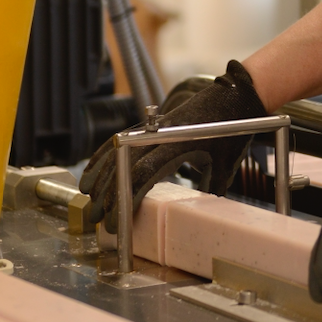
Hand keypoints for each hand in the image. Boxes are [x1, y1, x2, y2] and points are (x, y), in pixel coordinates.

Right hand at [80, 60, 267, 232]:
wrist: (234, 98)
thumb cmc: (233, 133)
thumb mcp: (227, 166)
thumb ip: (211, 193)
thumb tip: (203, 221)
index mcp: (179, 145)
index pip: (143, 173)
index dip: (125, 199)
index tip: (115, 223)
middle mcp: (161, 134)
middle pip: (124, 164)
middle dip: (106, 193)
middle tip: (95, 219)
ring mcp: (154, 127)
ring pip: (118, 151)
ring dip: (100, 175)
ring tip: (86, 199)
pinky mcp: (151, 125)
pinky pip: (120, 139)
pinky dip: (104, 155)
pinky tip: (92, 170)